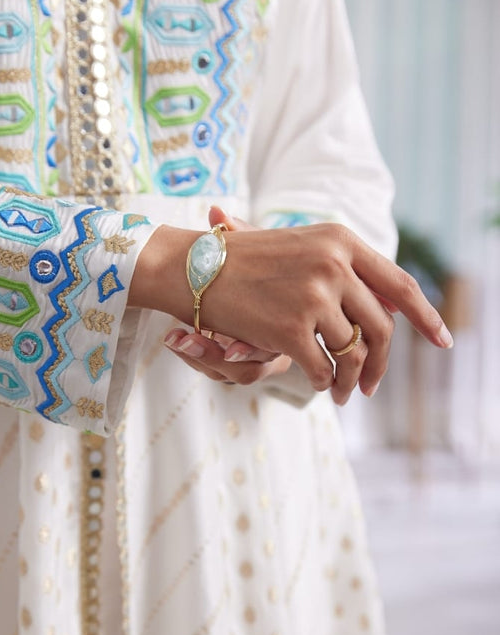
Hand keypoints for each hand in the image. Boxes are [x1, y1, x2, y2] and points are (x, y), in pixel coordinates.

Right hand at [131, 208, 453, 405]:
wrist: (192, 268)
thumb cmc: (243, 261)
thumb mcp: (301, 248)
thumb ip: (344, 270)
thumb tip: (388, 306)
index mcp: (341, 241)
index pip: (399, 284)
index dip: (427, 316)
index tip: (443, 341)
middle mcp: (334, 265)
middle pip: (381, 327)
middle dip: (381, 363)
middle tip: (372, 387)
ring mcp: (314, 296)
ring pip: (353, 353)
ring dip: (351, 380)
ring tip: (343, 393)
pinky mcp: (291, 328)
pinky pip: (324, 368)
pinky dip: (325, 383)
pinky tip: (319, 385)